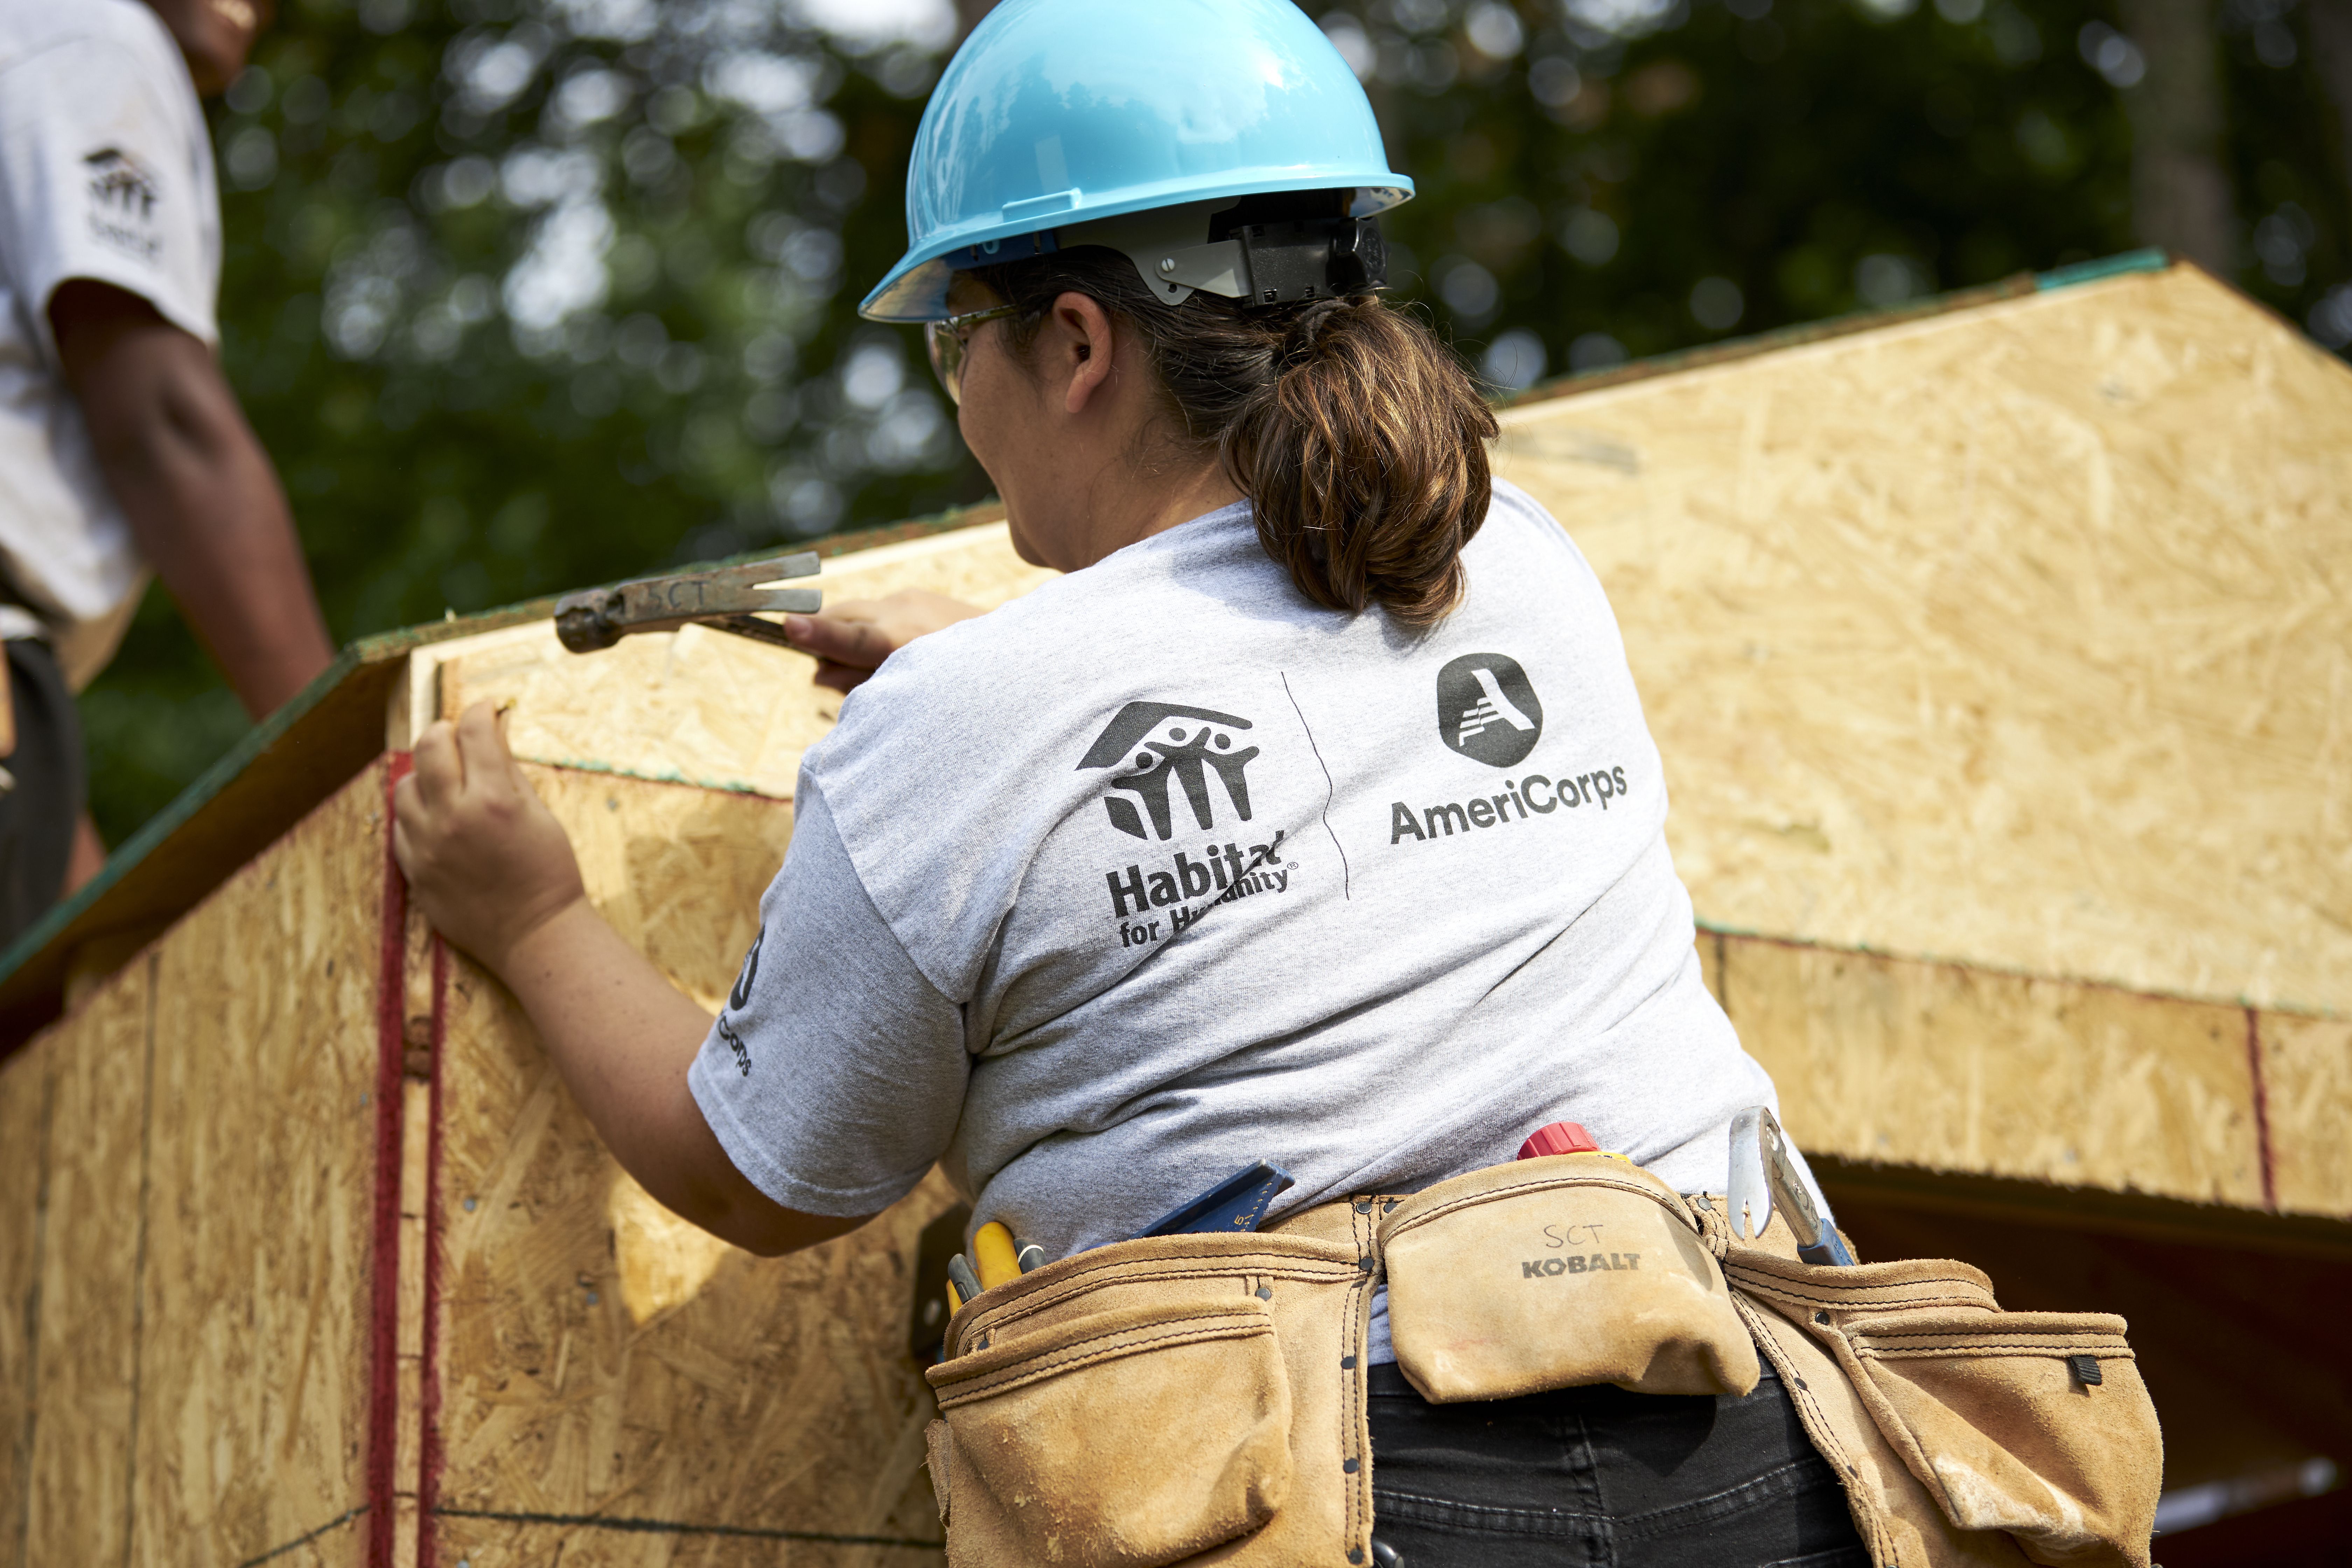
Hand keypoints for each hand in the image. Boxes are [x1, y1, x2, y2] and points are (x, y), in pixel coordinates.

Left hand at [392, 701, 585, 973]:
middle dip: (446, 731)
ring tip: (446, 782)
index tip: (486, 710)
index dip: (480, 711)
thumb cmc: (548, 874)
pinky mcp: (415, 870)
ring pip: (405, 785)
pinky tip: (438, 819)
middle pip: (430, 746)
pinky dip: (417, 814)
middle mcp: (454, 818)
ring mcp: (428, 846)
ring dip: (425, 774)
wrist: (535, 934)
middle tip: (460, 737)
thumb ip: (509, 771)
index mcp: (493, 800)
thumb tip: (494, 730)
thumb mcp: (539, 815)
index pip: (474, 731)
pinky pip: (401, 826)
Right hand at [782, 590, 984, 693]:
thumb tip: (819, 672)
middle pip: (841, 616)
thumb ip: (861, 685)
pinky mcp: (917, 593)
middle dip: (821, 635)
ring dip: (848, 632)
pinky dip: (872, 627)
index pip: (850, 637)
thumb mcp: (911, 699)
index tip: (789, 626)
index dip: (818, 634)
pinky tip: (896, 647)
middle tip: (829, 667)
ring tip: (873, 662)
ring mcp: (911, 598)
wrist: (1011, 656)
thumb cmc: (959, 689)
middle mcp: (905, 612)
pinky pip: (879, 609)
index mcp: (906, 644)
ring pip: (856, 611)